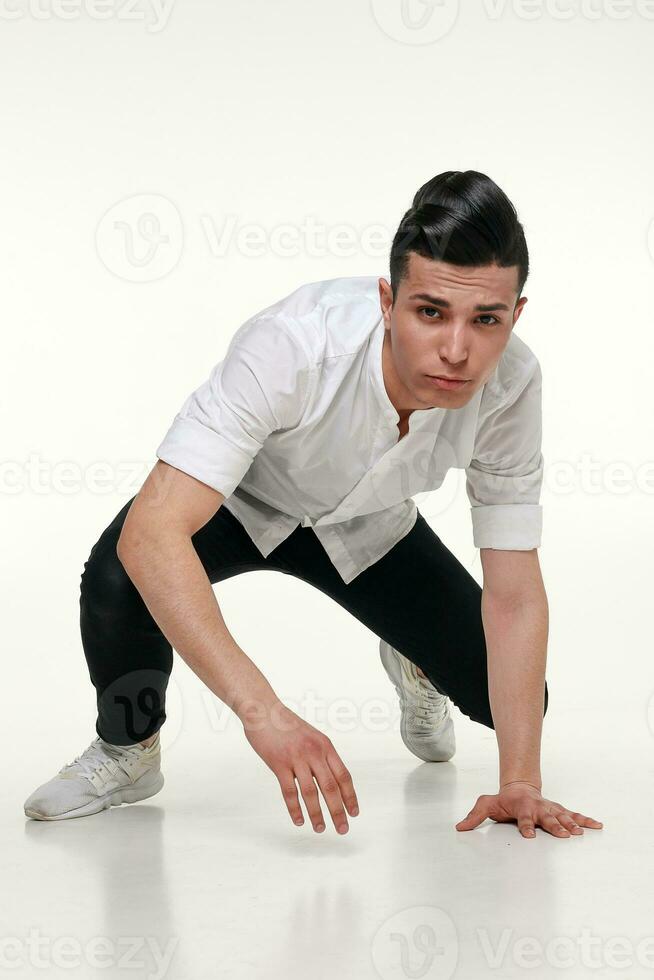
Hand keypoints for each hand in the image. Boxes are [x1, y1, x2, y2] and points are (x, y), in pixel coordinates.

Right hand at [241, 698, 359, 833]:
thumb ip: (320, 755)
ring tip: (321, 829)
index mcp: (325, 746)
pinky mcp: (279, 763)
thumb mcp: (311, 736)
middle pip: (331, 787)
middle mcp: (314, 752)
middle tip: (343, 829)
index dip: (350, 796)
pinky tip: (299, 821)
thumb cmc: (286, 724)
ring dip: (317, 814)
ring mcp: (296, 758)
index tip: (354, 813)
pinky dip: (295, 809)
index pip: (343, 775)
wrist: (263, 710)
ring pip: (311, 792)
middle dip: (338, 811)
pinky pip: (289, 791)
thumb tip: (329, 778)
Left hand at [455, 781, 603, 838]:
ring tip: (580, 833)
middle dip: (554, 826)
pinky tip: (597, 825)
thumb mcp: (486, 805)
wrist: (519, 787)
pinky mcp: (558, 811)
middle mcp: (537, 807)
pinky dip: (585, 820)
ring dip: (572, 824)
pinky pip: (573, 815)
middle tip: (563, 835)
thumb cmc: (503, 800)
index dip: (526, 826)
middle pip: (546, 818)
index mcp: (521, 807)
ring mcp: (549, 809)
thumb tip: (459, 828)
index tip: (530, 836)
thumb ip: (474, 817)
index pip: (523, 818)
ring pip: (562, 816)